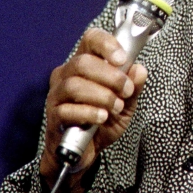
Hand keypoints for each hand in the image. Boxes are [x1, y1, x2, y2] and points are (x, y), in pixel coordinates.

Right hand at [40, 28, 147, 192]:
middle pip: (82, 62)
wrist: (86, 152)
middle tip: (125, 90)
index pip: (91, 40)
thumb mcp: (126, 104)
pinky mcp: (53, 116)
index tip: (122, 59)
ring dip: (101, 96)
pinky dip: (89, 113)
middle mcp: (67, 75)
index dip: (107, 44)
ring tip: (115, 107)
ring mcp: (57, 95)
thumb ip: (133, 87)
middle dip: (110, 76)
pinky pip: (67, 110)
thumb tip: (139, 70)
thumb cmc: (103, 121)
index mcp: (85, 64)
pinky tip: (101, 118)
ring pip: (74, 85)